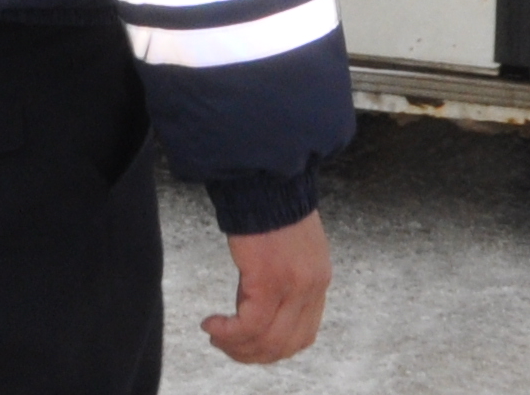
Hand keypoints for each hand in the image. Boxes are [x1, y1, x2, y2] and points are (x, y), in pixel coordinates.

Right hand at [204, 212, 328, 364]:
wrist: (265, 174)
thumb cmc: (270, 202)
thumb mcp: (288, 247)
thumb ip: (281, 278)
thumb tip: (251, 303)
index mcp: (318, 280)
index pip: (304, 334)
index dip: (273, 347)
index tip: (248, 343)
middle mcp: (312, 287)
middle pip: (285, 345)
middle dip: (251, 353)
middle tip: (225, 345)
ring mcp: (293, 286)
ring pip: (267, 341)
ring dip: (236, 347)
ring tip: (215, 336)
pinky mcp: (269, 280)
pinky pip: (249, 325)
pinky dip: (228, 333)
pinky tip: (211, 324)